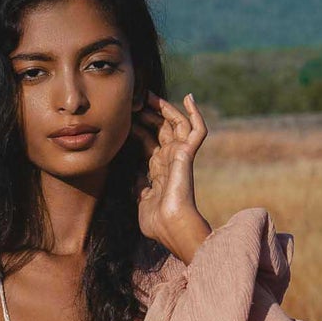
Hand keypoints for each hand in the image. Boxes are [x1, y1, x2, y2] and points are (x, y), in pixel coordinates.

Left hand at [133, 91, 212, 262]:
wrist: (170, 226)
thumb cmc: (156, 222)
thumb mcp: (140, 200)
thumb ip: (138, 185)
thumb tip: (132, 174)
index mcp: (158, 171)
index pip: (148, 142)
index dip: (137, 129)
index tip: (124, 117)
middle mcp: (169, 160)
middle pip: (160, 129)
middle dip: (148, 113)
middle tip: (134, 98)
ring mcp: (179, 156)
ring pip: (175, 124)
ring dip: (163, 108)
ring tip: (149, 95)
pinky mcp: (187, 154)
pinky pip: (197, 130)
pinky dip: (195, 113)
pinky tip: (189, 97)